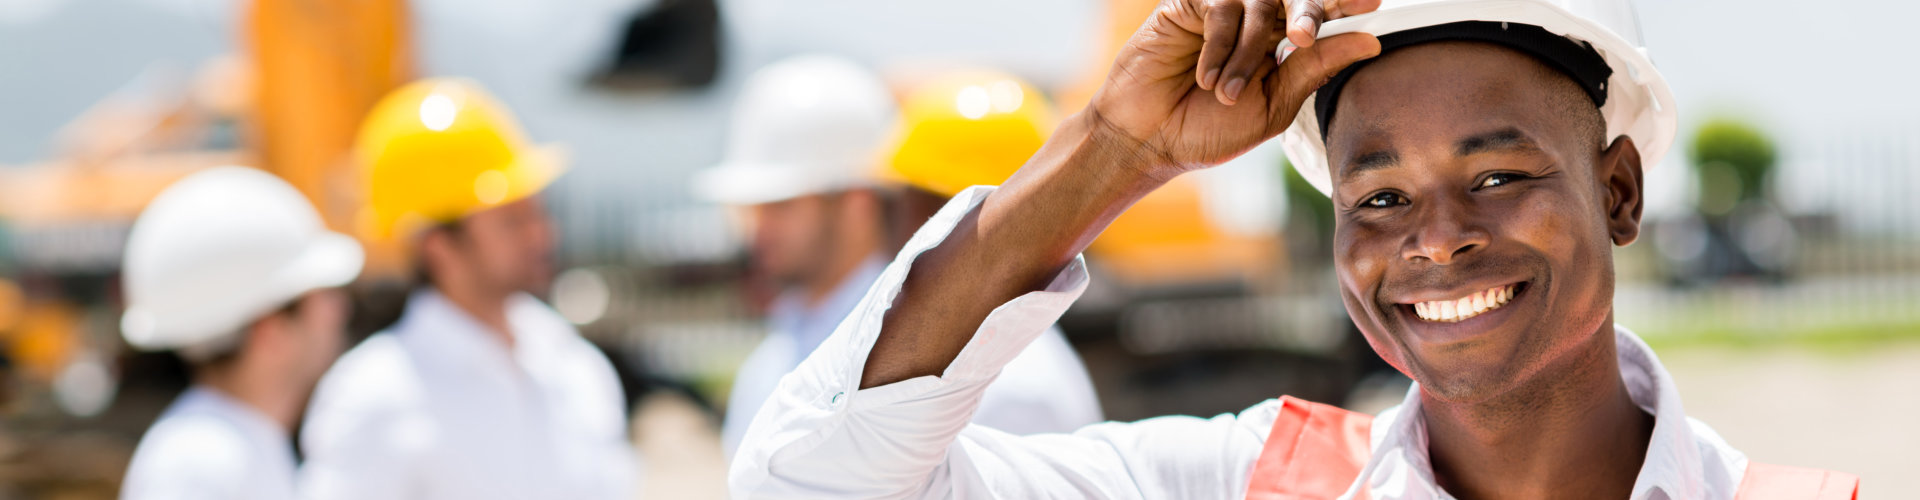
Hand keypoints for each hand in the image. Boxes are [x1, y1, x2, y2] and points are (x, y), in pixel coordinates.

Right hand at [1087, 0, 1381, 176]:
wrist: (1147, 140)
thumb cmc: (1207, 130)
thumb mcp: (1272, 106)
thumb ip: (1315, 69)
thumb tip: (1369, 40)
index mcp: (1283, 45)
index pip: (1321, 14)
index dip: (1345, 3)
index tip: (1370, 3)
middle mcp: (1256, 21)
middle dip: (1307, 11)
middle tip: (1303, 39)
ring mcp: (1221, 9)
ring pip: (1259, 4)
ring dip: (1246, 52)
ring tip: (1225, 93)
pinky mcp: (1188, 5)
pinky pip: (1219, 7)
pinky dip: (1217, 46)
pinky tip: (1203, 78)